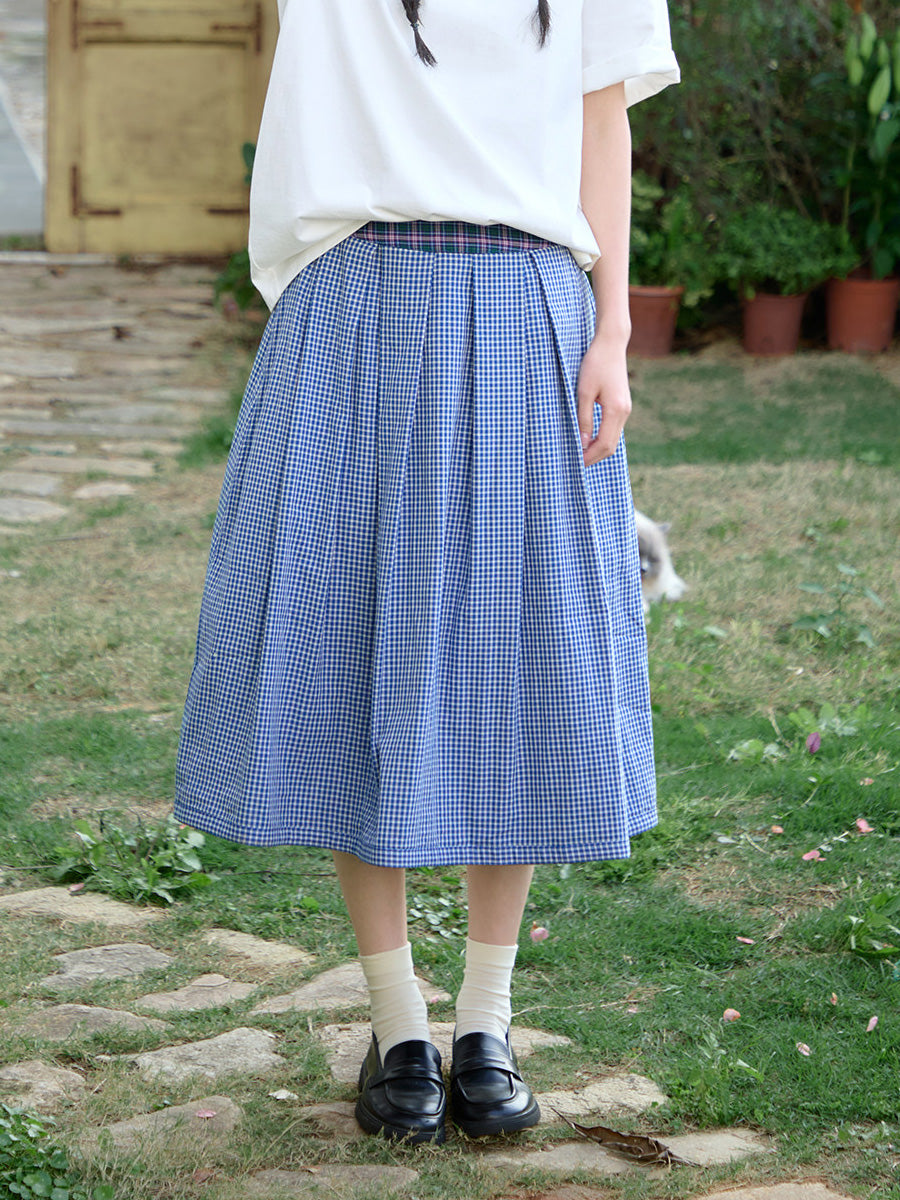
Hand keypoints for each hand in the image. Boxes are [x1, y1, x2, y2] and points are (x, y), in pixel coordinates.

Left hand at [576, 336, 631, 465]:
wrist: (611, 345)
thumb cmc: (595, 364)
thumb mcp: (583, 391)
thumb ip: (583, 418)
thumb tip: (582, 443)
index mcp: (615, 410)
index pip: (604, 444)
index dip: (590, 457)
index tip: (576, 463)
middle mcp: (624, 412)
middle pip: (611, 446)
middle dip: (594, 456)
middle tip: (577, 463)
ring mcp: (626, 409)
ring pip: (613, 439)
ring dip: (598, 448)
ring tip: (580, 453)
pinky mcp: (622, 405)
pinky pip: (613, 429)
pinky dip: (602, 438)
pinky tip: (589, 439)